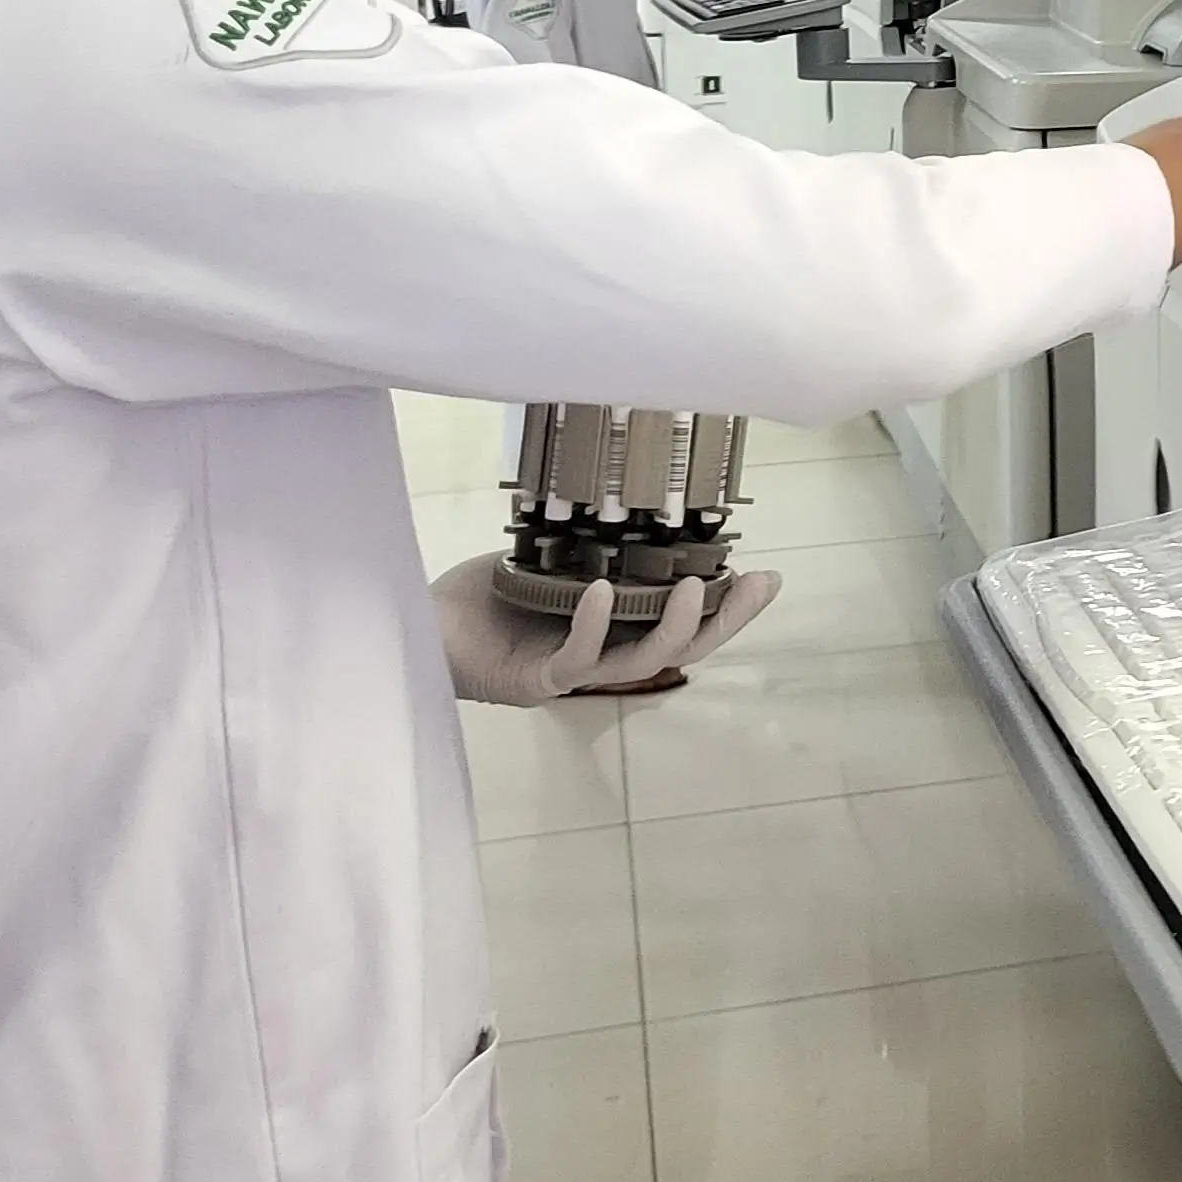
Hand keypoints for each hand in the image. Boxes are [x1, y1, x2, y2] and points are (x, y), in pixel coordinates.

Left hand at [431, 553, 781, 705]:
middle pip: (682, 649)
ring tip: (689, 589)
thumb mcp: (549, 558)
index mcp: (614, 629)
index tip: (764, 574)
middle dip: (726, 619)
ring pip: (640, 662)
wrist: (416, 623)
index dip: (726, 605)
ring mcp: (571, 673)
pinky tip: (604, 592)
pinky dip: (593, 626)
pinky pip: (576, 660)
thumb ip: (593, 545)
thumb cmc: (480, 594)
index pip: (682, 621)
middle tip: (760, 583)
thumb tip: (638, 500)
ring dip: (672, 629)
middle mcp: (603, 655)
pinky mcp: (534, 681)